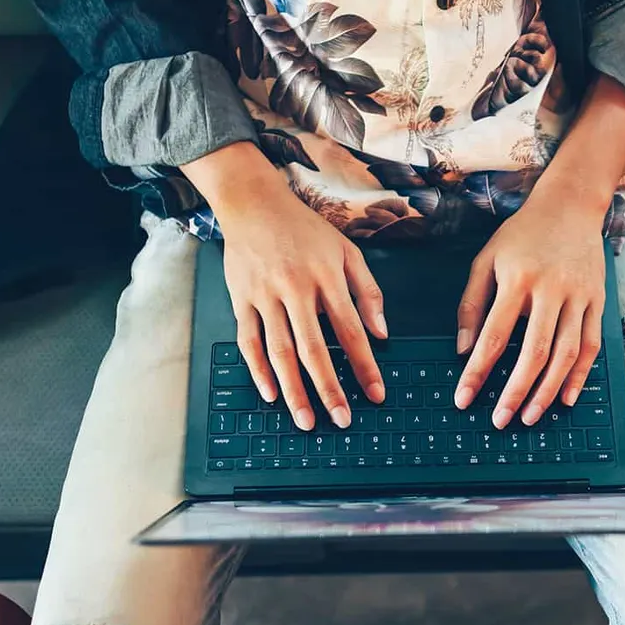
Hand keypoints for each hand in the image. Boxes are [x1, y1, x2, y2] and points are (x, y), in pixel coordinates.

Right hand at [185, 144, 385, 431]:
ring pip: (280, 351)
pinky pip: (250, 341)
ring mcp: (265, 296)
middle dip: (330, 389)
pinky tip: (271, 393)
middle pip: (314, 349)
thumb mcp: (347, 251)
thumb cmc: (305, 229)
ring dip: (294, 390)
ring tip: (306, 421)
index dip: (365, 366)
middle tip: (342, 420)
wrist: (254, 204)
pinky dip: (258, 370)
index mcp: (327, 277)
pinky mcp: (241, 299)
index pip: (351, 331)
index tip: (376, 395)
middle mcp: (295, 289)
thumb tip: (382, 333)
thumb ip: (368, 292)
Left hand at [453, 187, 607, 428]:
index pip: (494, 336)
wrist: (570, 205)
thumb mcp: (486, 260)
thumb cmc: (522, 234)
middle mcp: (550, 290)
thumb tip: (462, 348)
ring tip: (531, 417)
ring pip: (566, 353)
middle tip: (501, 420)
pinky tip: (566, 398)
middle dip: (516, 391)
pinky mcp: (597, 301)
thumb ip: (471, 304)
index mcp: (517, 280)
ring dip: (548, 390)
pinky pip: (591, 345)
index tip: (464, 399)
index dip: (478, 371)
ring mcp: (579, 297)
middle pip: (534, 352)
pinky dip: (580, 375)